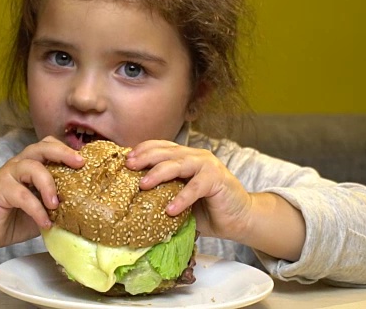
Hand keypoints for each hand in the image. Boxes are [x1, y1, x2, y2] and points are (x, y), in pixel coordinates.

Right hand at [0, 136, 83, 263]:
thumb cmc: (14, 218)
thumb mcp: (42, 208)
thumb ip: (58, 202)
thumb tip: (86, 205)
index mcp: (32, 165)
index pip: (50, 146)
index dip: (68, 149)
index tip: (87, 161)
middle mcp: (19, 164)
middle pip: (41, 147)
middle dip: (63, 152)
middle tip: (80, 164)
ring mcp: (7, 176)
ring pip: (31, 167)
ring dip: (48, 185)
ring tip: (57, 204)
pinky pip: (21, 195)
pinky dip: (36, 209)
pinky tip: (45, 223)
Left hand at [125, 140, 251, 241]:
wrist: (239, 219)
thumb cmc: (206, 210)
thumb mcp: (179, 199)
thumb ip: (162, 194)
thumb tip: (131, 201)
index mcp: (185, 157)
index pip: (161, 146)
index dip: (143, 150)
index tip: (126, 159)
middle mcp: (195, 156)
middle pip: (166, 152)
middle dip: (145, 157)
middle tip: (129, 166)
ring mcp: (207, 166)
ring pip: (179, 164)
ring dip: (159, 173)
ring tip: (143, 185)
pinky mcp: (217, 180)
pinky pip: (196, 187)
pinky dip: (182, 198)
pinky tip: (170, 210)